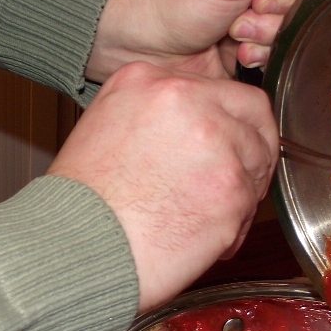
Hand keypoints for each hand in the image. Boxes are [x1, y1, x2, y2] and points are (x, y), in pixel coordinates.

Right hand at [48, 62, 278, 311]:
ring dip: (242, 193)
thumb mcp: (106, 128)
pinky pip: (249, 207)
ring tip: (206, 220)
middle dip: (256, 147)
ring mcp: (215, 143)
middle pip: (253, 113)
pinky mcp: (231, 188)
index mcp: (151, 81)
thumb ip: (157, 117)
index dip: (229, 122)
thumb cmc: (81, 205)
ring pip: (257, 162)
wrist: (73, 250)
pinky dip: (232, 229)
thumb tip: (195, 130)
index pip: (220, 89)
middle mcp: (187, 101)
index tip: (227, 145)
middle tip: (241, 179)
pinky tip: (200, 241)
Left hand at [86, 0, 330, 81]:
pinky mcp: (249, 48)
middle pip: (303, 4)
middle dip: (274, 15)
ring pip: (291, 34)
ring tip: (232, 33)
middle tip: (242, 13)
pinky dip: (257, 58)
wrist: (137, 43)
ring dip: (263, 38)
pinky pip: (276, 58)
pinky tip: (233, 53)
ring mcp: (254, 16)